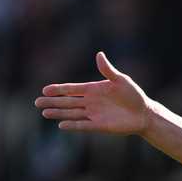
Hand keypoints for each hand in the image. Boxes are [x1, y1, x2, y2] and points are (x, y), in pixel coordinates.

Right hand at [35, 52, 149, 134]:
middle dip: (52, 102)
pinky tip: (61, 125)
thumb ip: (108, 70)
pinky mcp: (100, 125)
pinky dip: (73, 125)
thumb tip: (99, 54)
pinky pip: (83, 125)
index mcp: (93, 90)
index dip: (59, 90)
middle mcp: (90, 102)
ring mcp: (94, 114)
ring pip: (72, 113)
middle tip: (37, 102)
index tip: (45, 90)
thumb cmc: (134, 95)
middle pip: (67, 102)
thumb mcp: (121, 80)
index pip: (71, 89)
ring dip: (59, 113)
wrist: (144, 113)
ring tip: (44, 113)